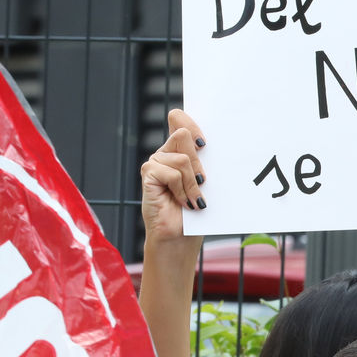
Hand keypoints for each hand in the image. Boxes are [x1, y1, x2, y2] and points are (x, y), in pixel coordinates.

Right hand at [139, 109, 206, 250]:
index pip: (179, 118)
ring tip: (194, 200)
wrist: (180, 237)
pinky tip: (183, 203)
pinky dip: (182, 190)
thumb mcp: (204, 182)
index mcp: (180, 150)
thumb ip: (203, 161)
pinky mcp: (148, 174)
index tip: (204, 143)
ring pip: (183, 158)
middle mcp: (166, 153)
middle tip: (203, 183)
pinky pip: (172, 173)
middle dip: (198, 161)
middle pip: (183, 134)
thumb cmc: (195, 212)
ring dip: (193, 183)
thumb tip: (208, 145)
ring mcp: (155, 162)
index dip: (191, 122)